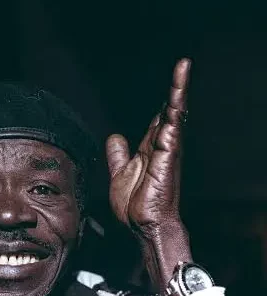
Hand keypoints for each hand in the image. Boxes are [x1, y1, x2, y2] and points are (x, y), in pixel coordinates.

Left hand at [106, 59, 189, 236]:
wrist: (142, 224)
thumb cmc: (135, 204)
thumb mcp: (119, 174)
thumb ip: (118, 155)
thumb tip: (115, 137)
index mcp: (149, 150)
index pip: (158, 120)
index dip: (163, 103)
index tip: (170, 84)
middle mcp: (160, 147)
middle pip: (169, 111)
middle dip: (176, 89)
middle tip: (184, 65)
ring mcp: (166, 150)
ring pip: (174, 114)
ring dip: (179, 90)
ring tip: (184, 67)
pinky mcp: (168, 156)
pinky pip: (172, 127)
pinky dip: (175, 107)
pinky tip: (178, 91)